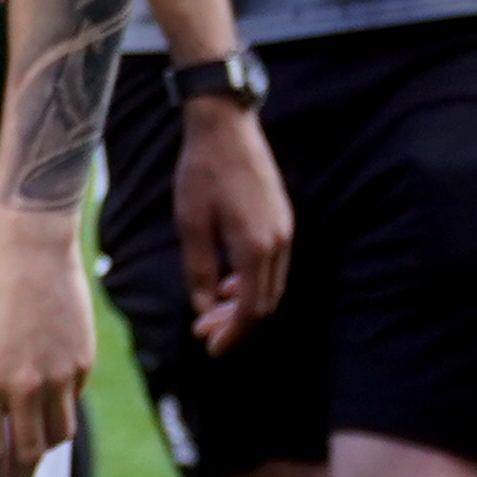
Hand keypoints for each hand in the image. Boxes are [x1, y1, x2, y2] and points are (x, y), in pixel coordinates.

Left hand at [0, 223, 93, 476]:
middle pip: (29, 455)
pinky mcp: (83, 364)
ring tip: (30, 452)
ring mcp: (59, 376)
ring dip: (43, 451)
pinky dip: (58, 410)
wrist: (30, 251)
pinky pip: (72, 402)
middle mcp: (25, 386)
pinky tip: (45, 402)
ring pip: (58, 437)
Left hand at [169, 97, 293, 353]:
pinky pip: (273, 266)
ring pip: (271, 286)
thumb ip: (199, 270)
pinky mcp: (283, 221)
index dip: (232, 334)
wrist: (226, 128)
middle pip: (264, 302)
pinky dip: (252, 282)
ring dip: (243, 304)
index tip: (210, 348)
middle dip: (235, 324)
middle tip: (203, 334)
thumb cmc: (202, 172)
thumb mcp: (190, 224)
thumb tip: (204, 309)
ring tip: (211, 312)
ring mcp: (285, 231)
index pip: (250, 309)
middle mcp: (279, 244)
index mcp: (256, 248)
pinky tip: (227, 283)